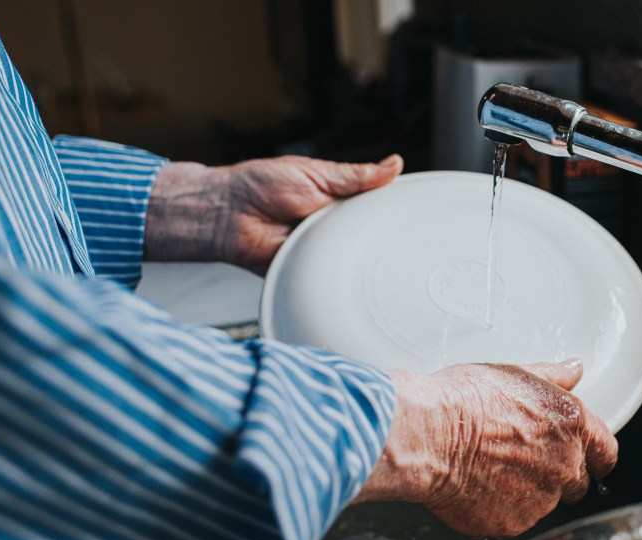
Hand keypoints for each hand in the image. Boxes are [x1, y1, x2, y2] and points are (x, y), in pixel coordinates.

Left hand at [145, 154, 403, 272]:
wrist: (224, 214)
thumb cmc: (260, 185)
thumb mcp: (316, 174)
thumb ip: (356, 176)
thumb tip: (395, 163)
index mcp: (337, 199)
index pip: (375, 206)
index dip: (394, 210)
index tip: (417, 213)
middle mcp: (332, 225)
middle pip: (369, 234)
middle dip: (382, 236)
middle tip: (401, 236)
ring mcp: (321, 248)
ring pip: (354, 256)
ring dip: (360, 254)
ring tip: (370, 249)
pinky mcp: (309, 270)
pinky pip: (332, 274)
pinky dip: (340, 273)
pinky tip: (350, 269)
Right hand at [355, 359, 618, 539]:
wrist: (427, 435)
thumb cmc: (464, 400)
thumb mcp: (515, 374)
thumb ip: (554, 377)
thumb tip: (574, 369)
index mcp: (572, 427)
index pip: (606, 451)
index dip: (595, 454)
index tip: (586, 456)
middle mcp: (564, 467)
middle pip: (578, 482)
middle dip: (559, 474)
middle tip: (524, 460)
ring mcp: (539, 501)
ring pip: (544, 503)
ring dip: (527, 492)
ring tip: (490, 470)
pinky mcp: (511, 524)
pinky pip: (513, 519)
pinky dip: (499, 508)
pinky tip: (476, 487)